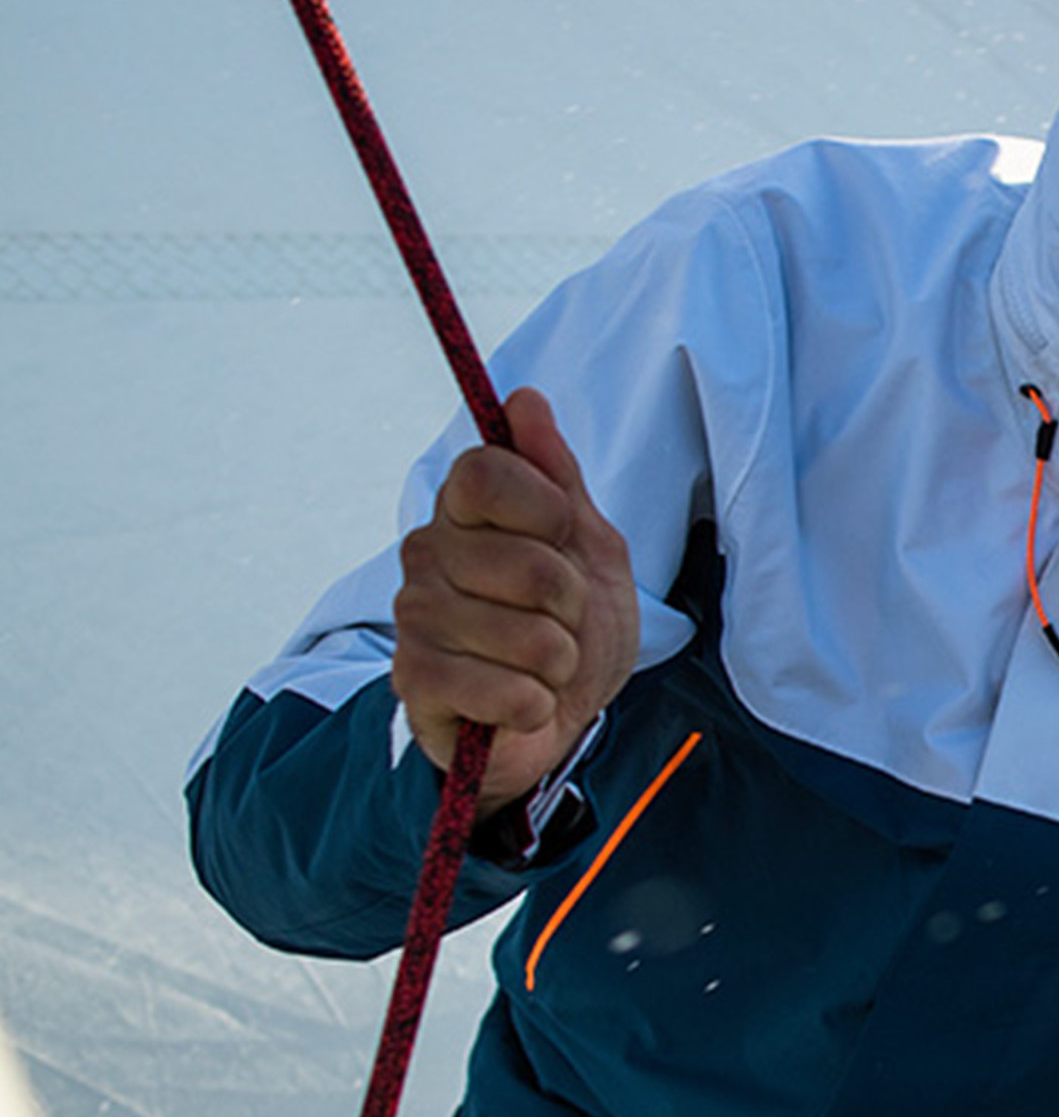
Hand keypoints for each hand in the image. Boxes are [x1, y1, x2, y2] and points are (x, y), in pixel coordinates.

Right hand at [393, 388, 638, 818]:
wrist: (561, 717)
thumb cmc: (571, 627)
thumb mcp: (586, 542)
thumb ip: (556, 474)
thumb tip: (523, 399)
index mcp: (462, 509)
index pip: (486, 473)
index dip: (545, 509)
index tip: (562, 534)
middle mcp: (426, 554)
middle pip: (526, 563)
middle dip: (570, 603)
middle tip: (559, 619)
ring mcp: (414, 619)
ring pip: (528, 635)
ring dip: (559, 661)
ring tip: (542, 666)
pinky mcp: (415, 683)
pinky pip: (503, 689)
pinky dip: (536, 705)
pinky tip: (522, 704)